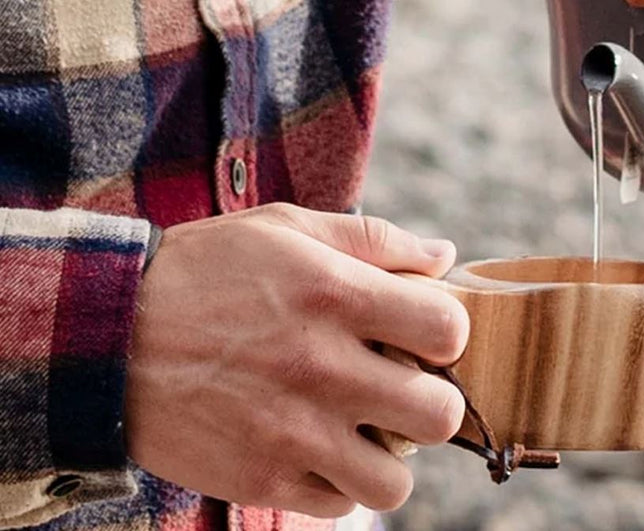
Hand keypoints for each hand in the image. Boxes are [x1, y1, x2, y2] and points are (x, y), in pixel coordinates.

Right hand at [125, 204, 468, 514]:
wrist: (109, 336)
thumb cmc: (209, 270)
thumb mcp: (288, 228)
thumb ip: (375, 239)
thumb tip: (445, 256)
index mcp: (336, 295)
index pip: (448, 328)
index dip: (448, 332)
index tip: (424, 332)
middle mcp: (322, 368)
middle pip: (438, 414)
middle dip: (433, 400)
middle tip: (404, 386)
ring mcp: (292, 431)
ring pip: (395, 481)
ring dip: (391, 456)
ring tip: (367, 428)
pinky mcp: (260, 480)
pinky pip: (338, 506)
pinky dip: (340, 483)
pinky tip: (321, 447)